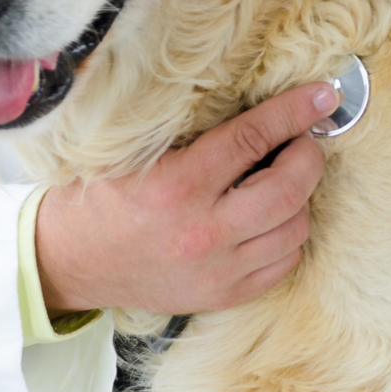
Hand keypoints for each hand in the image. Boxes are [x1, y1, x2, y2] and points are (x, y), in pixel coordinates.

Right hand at [35, 83, 337, 314]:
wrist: (69, 263)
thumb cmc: (101, 197)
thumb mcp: (134, 152)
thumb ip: (195, 132)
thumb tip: (258, 105)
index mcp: (176, 186)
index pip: (251, 139)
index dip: (293, 112)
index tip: (321, 96)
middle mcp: (202, 232)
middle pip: (288, 189)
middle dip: (308, 155)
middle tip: (304, 139)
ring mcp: (217, 270)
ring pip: (295, 228)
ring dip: (301, 197)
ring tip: (283, 177)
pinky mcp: (223, 295)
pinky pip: (284, 263)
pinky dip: (289, 234)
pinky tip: (272, 216)